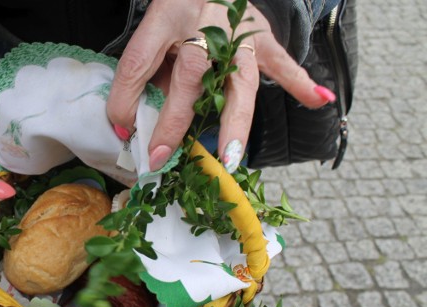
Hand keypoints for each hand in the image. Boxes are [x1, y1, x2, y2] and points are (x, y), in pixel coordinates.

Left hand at [106, 0, 335, 171]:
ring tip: (229, 156)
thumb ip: (139, 73)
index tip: (123, 132)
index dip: (126, 99)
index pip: (141, 62)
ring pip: (238, 83)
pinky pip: (282, 62)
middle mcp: (205, 29)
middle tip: (163, 157)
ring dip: (234, 122)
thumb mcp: (152, 31)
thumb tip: (127, 122)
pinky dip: (300, 82)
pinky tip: (318, 100)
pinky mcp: (262, 38)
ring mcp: (239, 35)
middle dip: (175, 122)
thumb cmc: (179, 10)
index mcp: (168, 18)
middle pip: (191, 78)